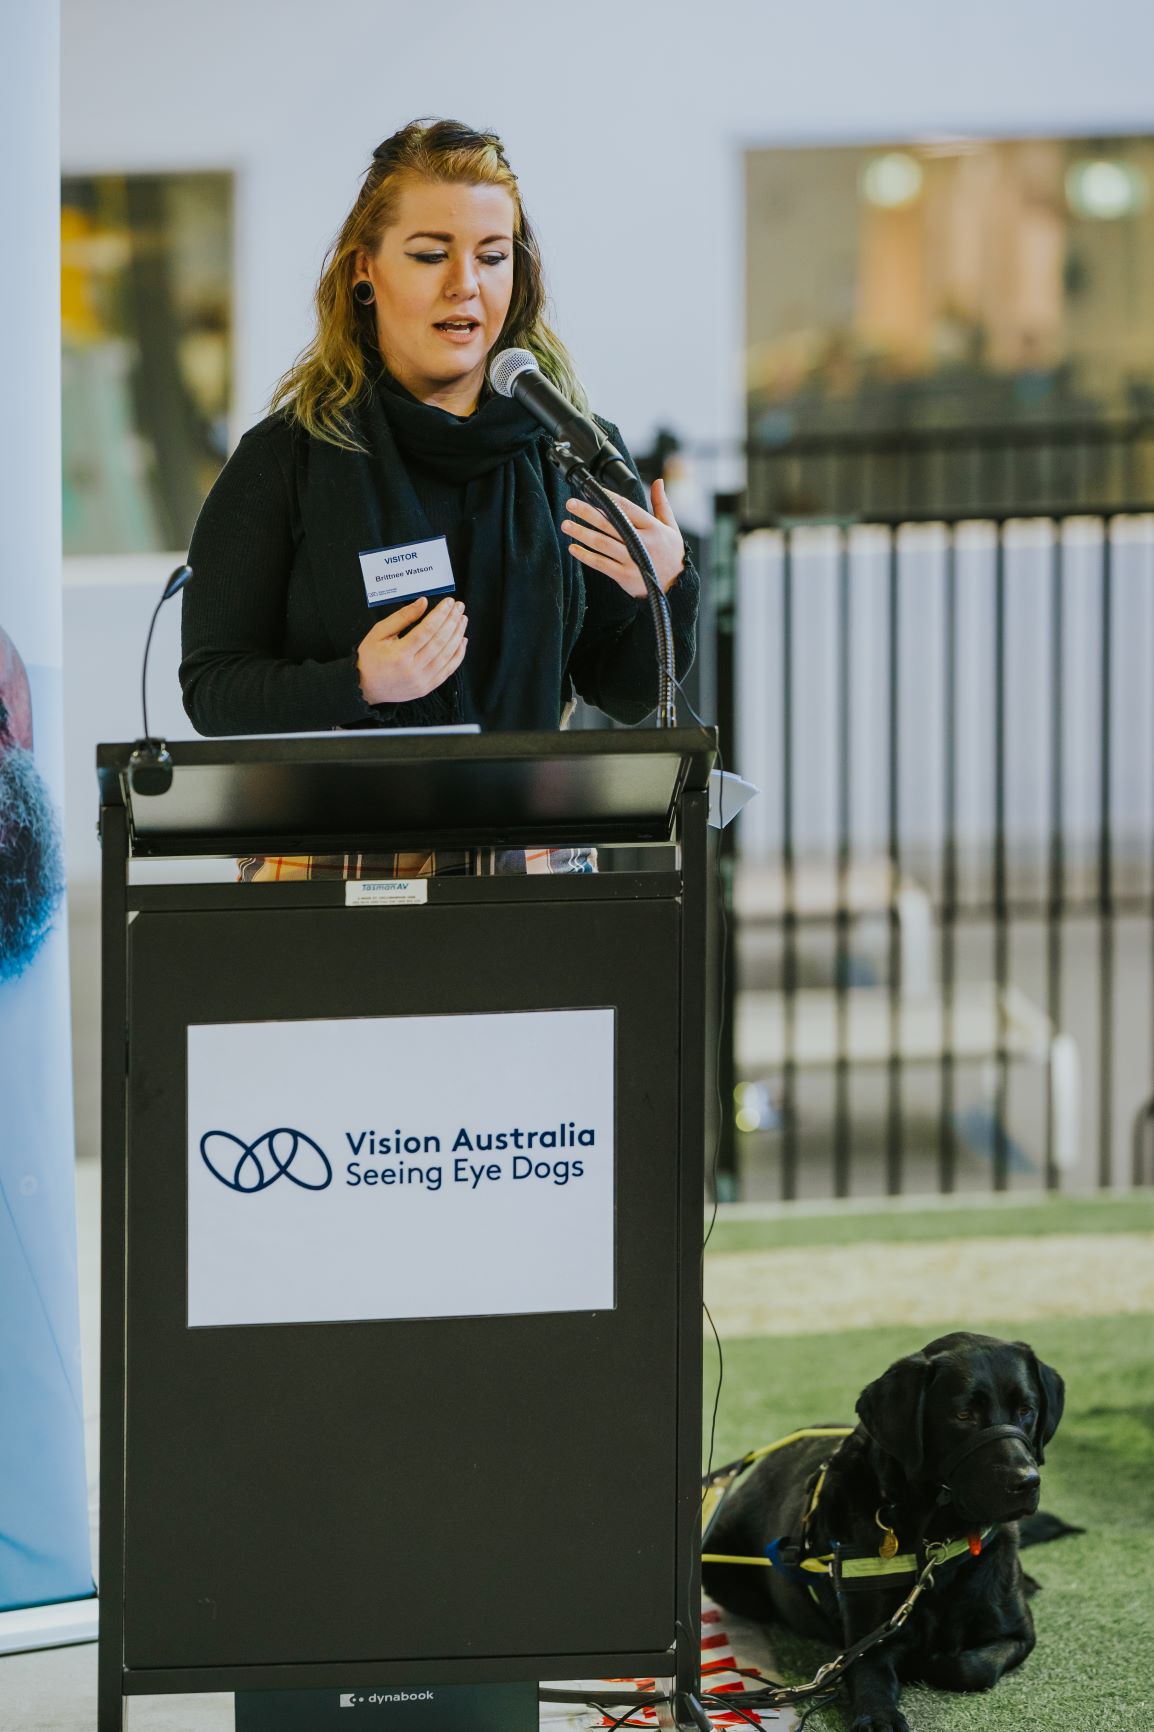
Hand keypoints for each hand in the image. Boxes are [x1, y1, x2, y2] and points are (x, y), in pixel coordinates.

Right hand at [355, 596, 466, 704]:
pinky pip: (449, 670)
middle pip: (440, 641)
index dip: (441, 614)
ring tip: (462, 619)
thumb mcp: (379, 632)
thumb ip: (402, 617)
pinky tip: (462, 640)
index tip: (449, 602)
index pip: (427, 630)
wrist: (365, 687)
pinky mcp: (427, 687)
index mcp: (399, 654)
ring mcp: (422, 681)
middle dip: (452, 621)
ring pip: (447, 655)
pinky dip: (458, 654)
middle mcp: (413, 669)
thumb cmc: (370, 658)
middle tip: (459, 606)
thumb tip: (423, 602)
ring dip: (458, 635)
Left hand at [561, 477, 684, 599]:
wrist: (677, 586)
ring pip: (602, 543)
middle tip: (571, 503)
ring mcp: (632, 559)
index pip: (626, 507)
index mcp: (652, 527)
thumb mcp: (671, 527)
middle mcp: (641, 542)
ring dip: (582, 533)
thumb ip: (661, 504)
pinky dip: (586, 556)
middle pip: (610, 523)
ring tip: (566, 525)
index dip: (607, 498)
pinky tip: (573, 548)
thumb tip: (658, 481)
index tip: (592, 490)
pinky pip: (601, 564)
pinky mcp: (624, 575)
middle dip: (588, 512)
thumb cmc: (671, 554)